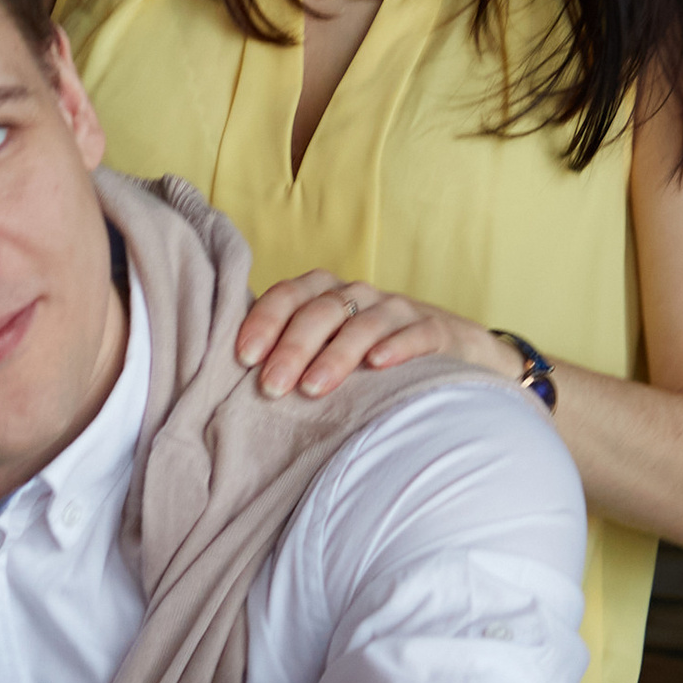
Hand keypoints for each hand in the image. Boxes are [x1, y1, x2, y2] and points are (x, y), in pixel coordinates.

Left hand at [236, 270, 523, 403]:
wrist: (451, 353)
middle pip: (322, 311)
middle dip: (293, 347)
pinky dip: (396, 346)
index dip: (265, 321)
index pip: (290, 295)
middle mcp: (360, 296)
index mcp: (328, 295)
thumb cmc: (372, 357)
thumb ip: (290, 354)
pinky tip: (378, 365)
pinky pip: (414, 333)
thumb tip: (231, 381)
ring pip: (363, 323)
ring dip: (336, 354)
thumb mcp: (330, 348)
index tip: (244, 357)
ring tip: (314, 387)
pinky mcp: (435, 330)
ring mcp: (398, 310)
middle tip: (272, 387)